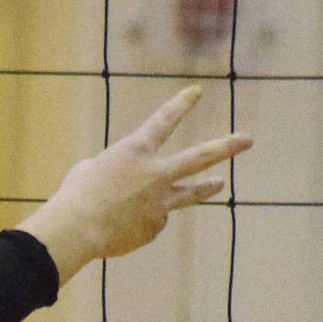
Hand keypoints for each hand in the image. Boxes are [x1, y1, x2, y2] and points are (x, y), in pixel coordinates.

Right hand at [16, 86, 250, 281]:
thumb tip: (124, 186)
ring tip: (220, 183)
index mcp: (135, 151)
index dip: (181, 104)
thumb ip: (114, 170)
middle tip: (247, 139)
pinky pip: (150, 221)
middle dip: (226, 147)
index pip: (164, 120)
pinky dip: (138, 221)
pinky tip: (120, 227)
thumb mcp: (89, 171)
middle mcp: (156, 173)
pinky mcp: (154, 226)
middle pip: (199, 157)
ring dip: (208, 187)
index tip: (197, 92)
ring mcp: (160, 201)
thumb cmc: (75, 196)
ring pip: (192, 192)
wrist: (77, 229)